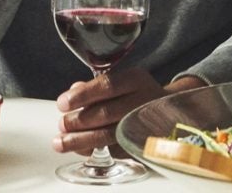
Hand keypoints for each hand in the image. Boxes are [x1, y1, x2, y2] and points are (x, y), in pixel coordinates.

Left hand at [55, 70, 202, 153]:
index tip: (62, 103)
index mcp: (136, 80)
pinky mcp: (142, 145)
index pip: (108, 85)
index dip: (83, 95)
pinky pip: (114, 150)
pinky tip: (79, 149)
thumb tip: (73, 91)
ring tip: (61, 142)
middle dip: (79, 121)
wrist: (170, 112)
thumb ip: (96, 86)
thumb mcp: (122, 81)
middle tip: (61, 125)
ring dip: (81, 140)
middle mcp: (143, 101)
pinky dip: (93, 150)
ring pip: (110, 135)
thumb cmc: (137, 94)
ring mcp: (144, 125)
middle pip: (107, 112)